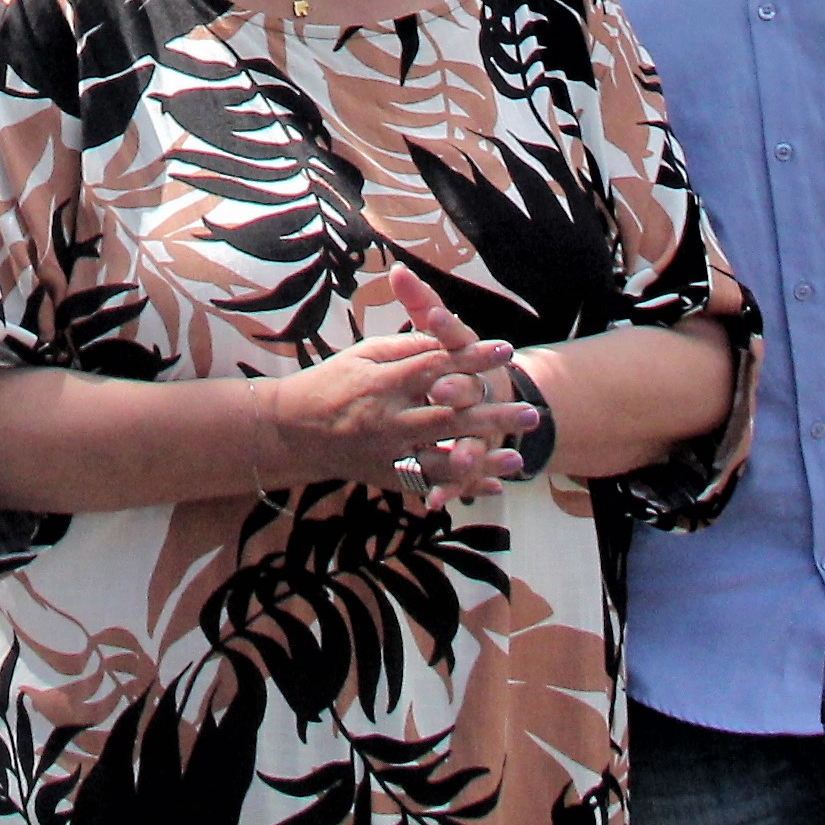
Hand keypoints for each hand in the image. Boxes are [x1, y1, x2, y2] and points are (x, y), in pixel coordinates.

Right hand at [265, 264, 530, 501]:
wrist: (293, 429)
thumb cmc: (334, 382)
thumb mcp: (365, 354)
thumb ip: (408, 350)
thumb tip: (447, 338)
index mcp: (383, 382)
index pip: (435, 366)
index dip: (472, 357)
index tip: (505, 350)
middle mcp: (388, 420)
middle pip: (448, 417)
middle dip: (492, 416)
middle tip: (531, 413)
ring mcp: (387, 452)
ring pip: (442, 459)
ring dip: (483, 460)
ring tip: (518, 458)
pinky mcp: (387, 477)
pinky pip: (428, 484)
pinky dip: (460, 486)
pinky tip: (490, 487)